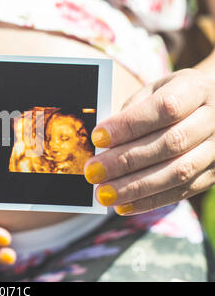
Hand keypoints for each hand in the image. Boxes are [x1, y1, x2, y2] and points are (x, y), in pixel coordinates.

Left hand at [84, 69, 214, 214]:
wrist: (214, 107)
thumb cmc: (171, 98)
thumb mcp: (153, 91)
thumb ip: (131, 112)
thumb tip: (103, 144)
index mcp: (196, 89)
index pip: (164, 108)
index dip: (129, 125)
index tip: (97, 138)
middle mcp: (214, 119)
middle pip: (171, 143)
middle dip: (126, 161)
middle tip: (92, 172)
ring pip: (178, 172)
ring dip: (136, 187)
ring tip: (103, 194)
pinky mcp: (214, 174)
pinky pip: (183, 192)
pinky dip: (150, 201)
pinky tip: (123, 206)